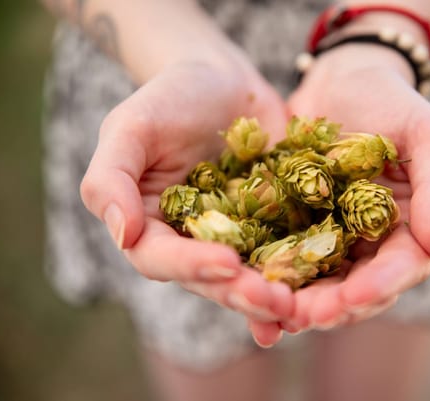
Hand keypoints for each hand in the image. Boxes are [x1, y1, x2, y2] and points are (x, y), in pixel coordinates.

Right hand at [80, 60, 292, 327]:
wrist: (222, 81)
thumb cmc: (169, 97)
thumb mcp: (130, 127)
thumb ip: (111, 179)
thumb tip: (124, 236)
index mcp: (149, 226)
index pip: (161, 258)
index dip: (191, 265)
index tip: (227, 261)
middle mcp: (190, 241)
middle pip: (210, 279)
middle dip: (240, 292)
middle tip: (273, 301)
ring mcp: (234, 237)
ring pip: (249, 276)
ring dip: (271, 295)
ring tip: (297, 307)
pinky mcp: (270, 226)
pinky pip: (284, 254)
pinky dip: (299, 274)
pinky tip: (318, 290)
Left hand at [249, 45, 429, 343]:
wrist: (342, 79)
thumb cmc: (391, 100)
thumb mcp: (428, 133)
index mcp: (409, 226)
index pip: (401, 268)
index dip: (379, 286)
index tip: (353, 298)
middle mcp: (371, 241)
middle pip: (356, 287)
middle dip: (332, 306)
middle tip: (303, 315)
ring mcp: (332, 237)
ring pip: (318, 282)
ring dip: (297, 302)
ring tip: (272, 312)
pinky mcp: (295, 226)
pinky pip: (283, 258)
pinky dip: (270, 279)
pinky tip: (247, 291)